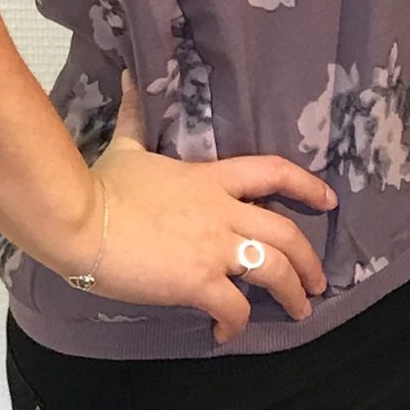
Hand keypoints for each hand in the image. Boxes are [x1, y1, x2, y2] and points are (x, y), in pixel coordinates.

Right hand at [67, 67, 337, 344]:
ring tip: (298, 312)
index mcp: (210, 178)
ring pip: (275, 270)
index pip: (273, 172)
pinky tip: (226, 331)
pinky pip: (235, 307)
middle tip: (317, 283)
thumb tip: (128, 78)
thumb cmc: (102, 183)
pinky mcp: (198, 280)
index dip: (307, 185)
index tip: (329, 200)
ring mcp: (214, 246)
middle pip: (287, 232)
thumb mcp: (126, 146)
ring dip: (293, 294)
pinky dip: (237, 323)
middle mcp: (223, 211)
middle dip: (309, 261)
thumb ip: (134, 117)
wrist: (80, 218)